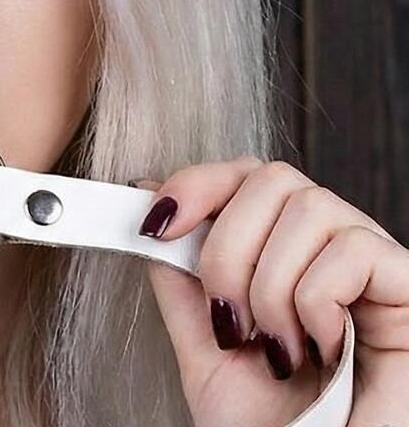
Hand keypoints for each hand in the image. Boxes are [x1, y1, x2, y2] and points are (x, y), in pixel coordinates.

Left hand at [129, 158, 408, 426]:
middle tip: (229, 320)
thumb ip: (178, 273)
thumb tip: (146, 194)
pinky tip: (322, 351)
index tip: (157, 224)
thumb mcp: (204, 345)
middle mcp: (330, 249)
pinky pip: (352, 249)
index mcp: (285, 253)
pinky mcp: (408, 288)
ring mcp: (372, 267)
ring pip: (308, 207)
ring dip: (271, 285)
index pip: (246, 176)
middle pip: (271, 179)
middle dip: (229, 248)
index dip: (197, 184)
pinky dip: (317, 302)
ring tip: (277, 349)